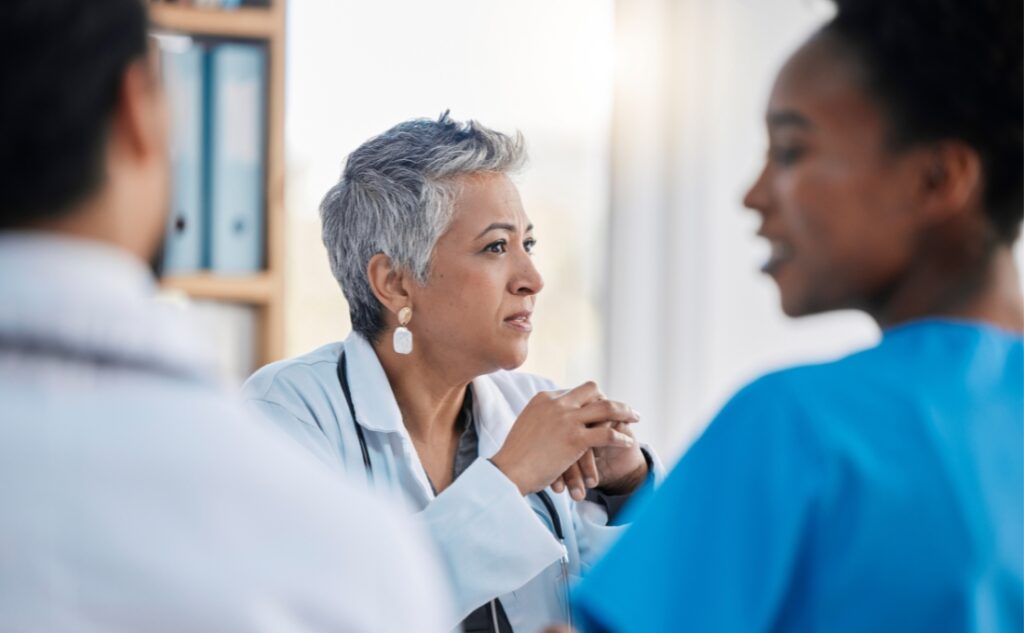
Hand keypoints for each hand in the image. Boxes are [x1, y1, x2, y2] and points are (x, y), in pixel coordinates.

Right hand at [491, 382, 638, 494]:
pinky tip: (627, 443)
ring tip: (635, 418)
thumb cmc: (515, 457)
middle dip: (609, 398)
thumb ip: (542, 419)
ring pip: (606, 408)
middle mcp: (556, 403)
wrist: (508, 471)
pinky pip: (607, 434)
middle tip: (623, 409)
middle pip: (592, 389)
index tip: (600, 409)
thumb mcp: (527, 426)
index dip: (590, 399)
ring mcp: (567, 419)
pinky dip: (620, 437)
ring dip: (624, 412)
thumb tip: (553, 424)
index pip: (574, 391)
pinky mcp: (575, 438)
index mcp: (544, 398)